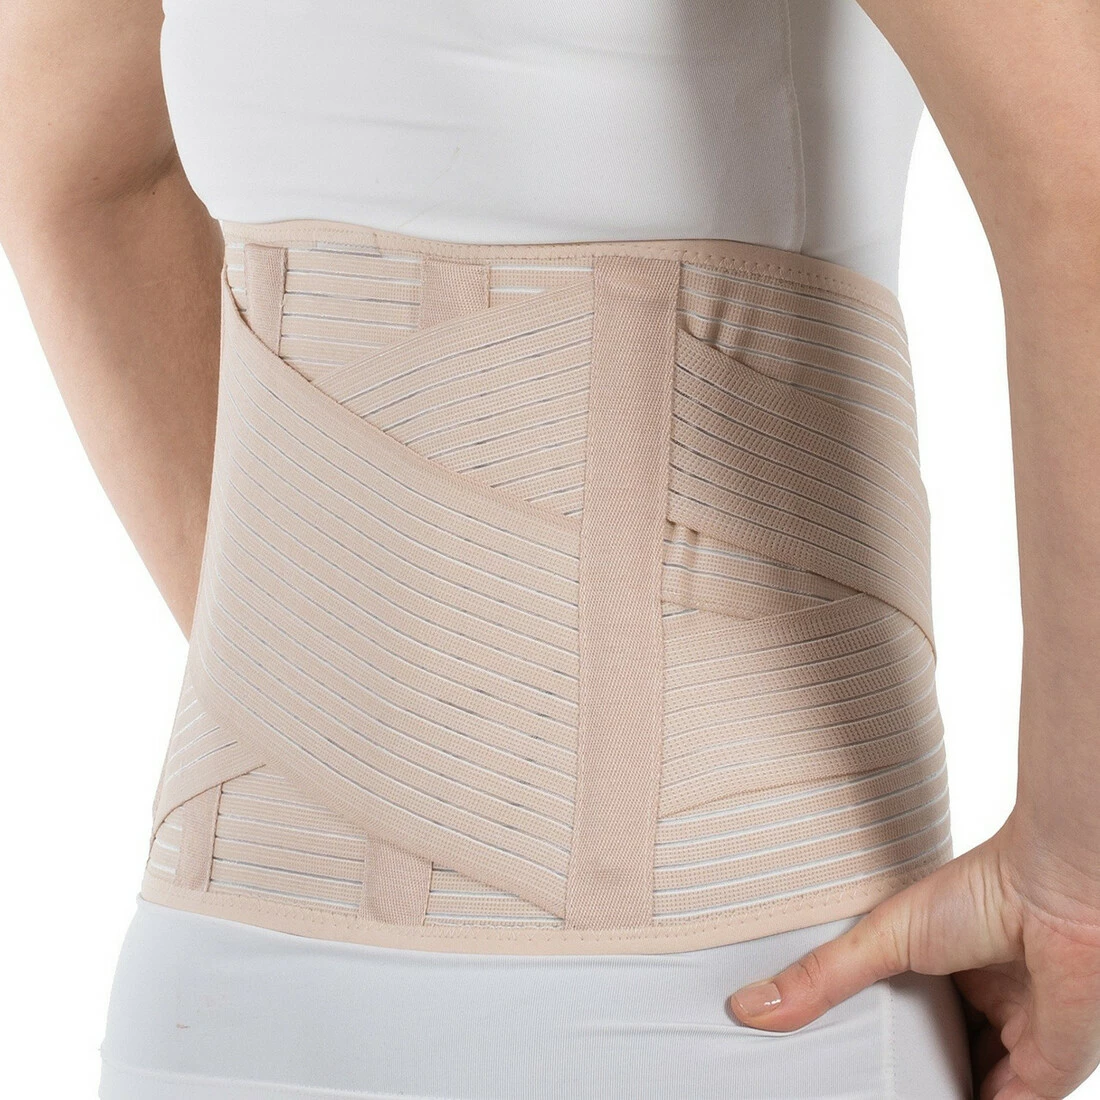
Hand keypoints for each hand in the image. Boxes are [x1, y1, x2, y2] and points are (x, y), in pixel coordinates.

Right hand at [727, 814, 1099, 1098]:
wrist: (1053, 896)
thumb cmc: (982, 893)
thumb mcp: (880, 939)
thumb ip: (822, 977)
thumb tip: (751, 1005)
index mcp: (952, 975)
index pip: (914, 1027)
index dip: (884, 1047)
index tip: (838, 1062)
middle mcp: (988, 1013)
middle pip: (941, 1065)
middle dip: (910, 1083)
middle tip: (856, 1090)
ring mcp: (1020, 1047)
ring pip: (970, 1091)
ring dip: (935, 1098)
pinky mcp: (1046, 1076)